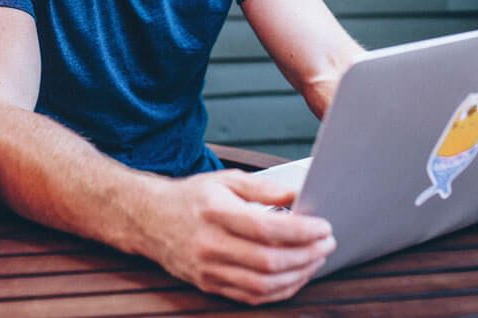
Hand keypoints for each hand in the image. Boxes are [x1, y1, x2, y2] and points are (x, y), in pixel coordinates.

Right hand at [138, 169, 335, 304]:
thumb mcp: (226, 180)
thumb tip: (299, 196)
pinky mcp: (209, 285)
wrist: (150, 220)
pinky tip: (295, 277)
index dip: (301, 232)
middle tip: (327, 244)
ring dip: (298, 276)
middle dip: (307, 255)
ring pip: (262, 285)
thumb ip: (264, 188)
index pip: (266, 229)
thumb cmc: (191, 197)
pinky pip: (251, 297)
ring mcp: (209, 270)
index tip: (323, 226)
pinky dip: (279, 291)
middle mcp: (211, 245)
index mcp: (216, 213)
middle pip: (268, 261)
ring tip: (316, 260)